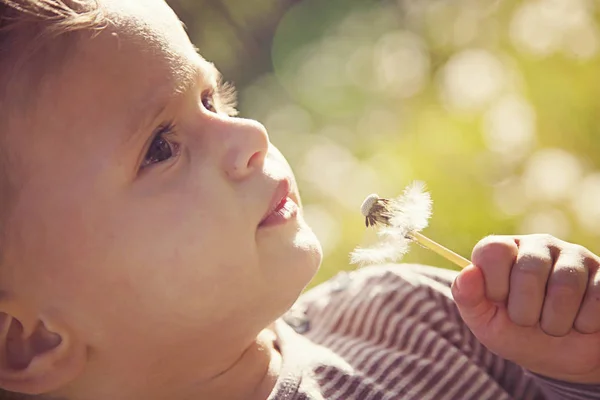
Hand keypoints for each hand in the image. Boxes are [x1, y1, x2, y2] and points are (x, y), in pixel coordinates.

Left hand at [451, 234, 599, 383]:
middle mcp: (536, 246)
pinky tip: (579, 323)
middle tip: (527, 321)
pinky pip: (597, 296)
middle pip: (528, 269)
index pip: (493, 250)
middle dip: (525, 311)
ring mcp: (572, 255)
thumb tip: (467, 273)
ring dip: (556, 321)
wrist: (564, 359)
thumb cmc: (517, 335)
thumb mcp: (485, 323)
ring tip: (553, 326)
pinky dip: (584, 322)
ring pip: (565, 284)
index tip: (498, 301)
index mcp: (503, 252)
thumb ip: (468, 298)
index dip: (494, 284)